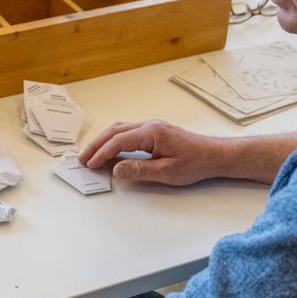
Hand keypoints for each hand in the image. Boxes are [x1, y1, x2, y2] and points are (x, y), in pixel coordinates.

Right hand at [78, 119, 229, 185]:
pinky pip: (128, 132)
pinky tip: (110, 148)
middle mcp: (149, 125)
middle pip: (115, 131)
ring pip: (120, 129)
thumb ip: (139, 170)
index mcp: (151, 133)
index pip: (118, 141)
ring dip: (103, 140)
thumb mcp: (167, 172)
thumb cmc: (195, 163)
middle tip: (82, 158)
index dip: (102, 153)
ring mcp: (152, 126)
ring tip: (91, 154)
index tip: (90, 164)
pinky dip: (114, 139)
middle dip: (96, 144)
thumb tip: (116, 169)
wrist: (215, 155)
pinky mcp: (155, 131)